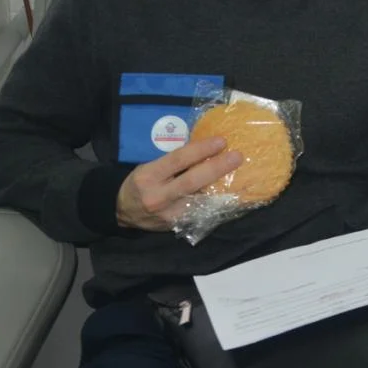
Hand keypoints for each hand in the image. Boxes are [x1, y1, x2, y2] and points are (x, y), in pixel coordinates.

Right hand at [116, 137, 242, 230]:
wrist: (122, 211)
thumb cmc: (140, 182)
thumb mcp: (149, 166)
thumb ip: (174, 161)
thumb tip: (206, 148)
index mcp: (148, 175)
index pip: (178, 160)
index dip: (201, 150)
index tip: (221, 141)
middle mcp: (158, 196)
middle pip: (192, 182)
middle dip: (217, 168)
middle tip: (237, 157)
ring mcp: (169, 215)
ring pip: (201, 201)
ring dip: (224, 189)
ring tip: (245, 177)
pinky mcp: (178, 226)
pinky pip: (202, 213)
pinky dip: (219, 204)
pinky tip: (235, 196)